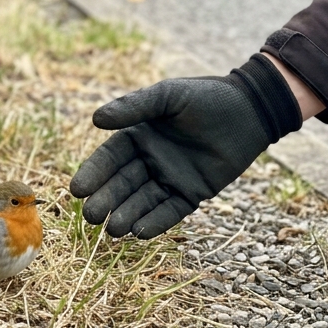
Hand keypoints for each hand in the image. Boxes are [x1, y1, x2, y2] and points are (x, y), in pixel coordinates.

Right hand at [70, 54, 301, 238]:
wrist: (250, 110)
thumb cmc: (207, 97)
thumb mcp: (168, 96)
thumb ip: (134, 107)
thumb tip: (95, 119)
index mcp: (139, 135)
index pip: (109, 158)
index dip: (93, 173)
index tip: (77, 190)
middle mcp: (150, 159)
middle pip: (122, 184)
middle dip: (106, 200)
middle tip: (92, 217)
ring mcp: (170, 178)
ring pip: (143, 201)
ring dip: (127, 215)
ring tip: (113, 230)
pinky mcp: (192, 193)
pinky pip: (170, 211)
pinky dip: (155, 221)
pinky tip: (140, 232)